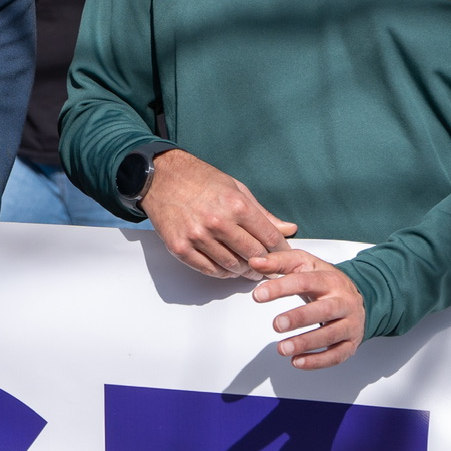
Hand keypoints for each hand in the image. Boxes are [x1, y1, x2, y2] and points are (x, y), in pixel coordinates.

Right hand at [139, 149, 297, 277]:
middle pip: (253, 255)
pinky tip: (227, 269)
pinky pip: (208, 269)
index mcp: (236, 205)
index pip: (269, 237)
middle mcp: (218, 222)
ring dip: (244, 271)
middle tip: (268, 267)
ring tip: (248, 269)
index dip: (280, 249)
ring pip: (231, 266)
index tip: (283, 254)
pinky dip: (221, 273)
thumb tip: (288, 229)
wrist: (161, 178)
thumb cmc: (200, 180)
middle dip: (265, 264)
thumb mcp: (236, 189)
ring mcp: (197, 237)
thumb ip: (262, 213)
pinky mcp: (180, 247)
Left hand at [250, 247, 366, 368]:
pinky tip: (297, 362)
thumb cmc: (325, 282)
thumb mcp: (304, 265)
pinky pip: (337, 355)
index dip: (281, 288)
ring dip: (306, 343)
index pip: (306, 282)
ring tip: (282, 348)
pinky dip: (317, 361)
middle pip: (325, 310)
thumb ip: (279, 262)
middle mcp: (344, 302)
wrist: (355, 297)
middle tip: (277, 325)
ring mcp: (350, 323)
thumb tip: (255, 262)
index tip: (258, 296)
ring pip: (331, 335)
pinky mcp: (351, 343)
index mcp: (330, 280)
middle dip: (300, 318)